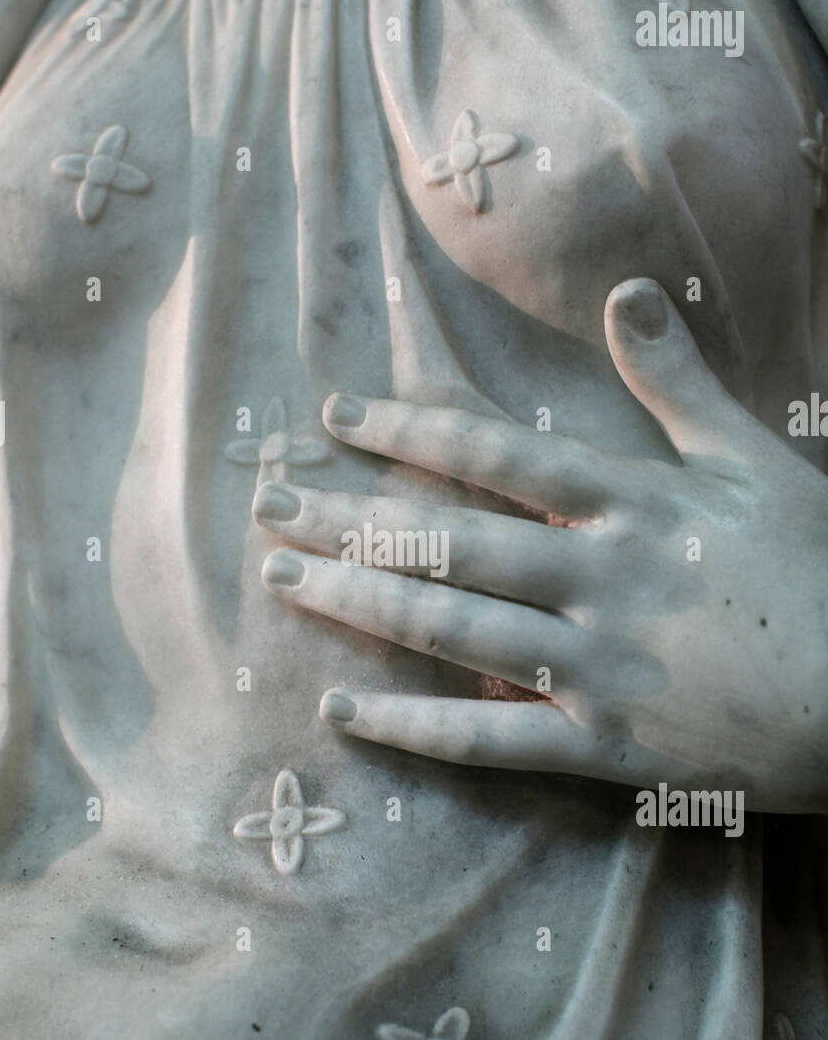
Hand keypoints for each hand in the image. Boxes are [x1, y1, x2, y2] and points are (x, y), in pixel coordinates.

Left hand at [253, 279, 827, 814]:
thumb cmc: (817, 571)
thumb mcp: (756, 461)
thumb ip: (679, 382)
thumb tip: (625, 291)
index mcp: (630, 503)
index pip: (492, 457)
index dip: (403, 432)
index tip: (332, 417)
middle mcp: (594, 579)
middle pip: (444, 542)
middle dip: (346, 520)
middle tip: (266, 503)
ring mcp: (591, 669)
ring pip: (446, 630)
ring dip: (354, 603)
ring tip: (278, 582)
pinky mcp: (598, 748)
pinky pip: (484, 741)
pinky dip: (409, 729)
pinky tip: (341, 713)